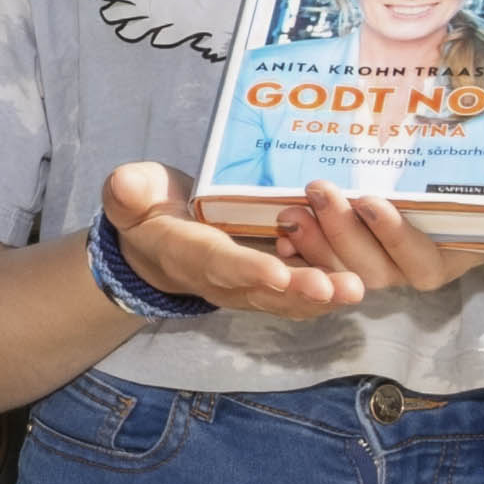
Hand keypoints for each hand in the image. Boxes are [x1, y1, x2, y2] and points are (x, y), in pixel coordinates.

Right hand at [101, 160, 362, 320]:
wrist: (158, 241)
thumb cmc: (149, 209)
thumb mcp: (130, 194)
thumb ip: (127, 191)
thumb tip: (126, 185)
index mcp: (187, 254)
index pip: (218, 264)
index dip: (245, 270)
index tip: (274, 272)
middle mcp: (221, 280)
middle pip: (263, 292)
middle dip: (300, 290)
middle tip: (338, 288)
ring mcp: (247, 286)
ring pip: (287, 298)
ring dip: (323, 296)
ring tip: (356, 288)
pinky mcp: (269, 284)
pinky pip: (298, 293)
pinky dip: (326, 287)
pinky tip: (357, 274)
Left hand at [277, 156, 483, 293]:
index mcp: (455, 259)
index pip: (421, 261)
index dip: (395, 235)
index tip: (374, 200)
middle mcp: (413, 267)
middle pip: (370, 268)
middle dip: (341, 235)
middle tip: (320, 192)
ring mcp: (382, 259)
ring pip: (341, 267)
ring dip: (313, 242)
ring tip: (290, 208)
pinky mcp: (358, 245)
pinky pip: (323, 260)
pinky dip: (300, 247)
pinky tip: (278, 221)